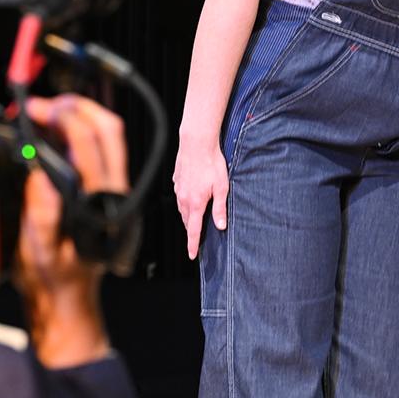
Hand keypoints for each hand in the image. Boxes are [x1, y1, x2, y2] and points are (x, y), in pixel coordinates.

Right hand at [15, 94, 126, 367]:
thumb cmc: (53, 277)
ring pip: (108, 136)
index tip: (32, 111)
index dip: (61, 119)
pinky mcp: (105, 189)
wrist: (67, 298)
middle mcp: (114, 192)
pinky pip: (99, 149)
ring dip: (79, 114)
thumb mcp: (39, 250)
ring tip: (45, 112)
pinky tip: (53, 133)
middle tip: (41, 103)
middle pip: (108, 129)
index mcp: (100, 203)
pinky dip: (77, 132)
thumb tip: (40, 175)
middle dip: (75, 106)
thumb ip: (42, 215)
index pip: (88, 145)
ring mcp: (113, 188)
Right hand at [172, 134, 228, 260]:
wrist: (197, 143)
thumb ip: (220, 209)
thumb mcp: (222, 187)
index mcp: (196, 203)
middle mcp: (184, 198)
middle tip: (197, 238)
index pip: (193, 230)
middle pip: (187, 221)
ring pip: (182, 209)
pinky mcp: (177, 180)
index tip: (192, 255)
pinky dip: (185, 202)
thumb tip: (220, 226)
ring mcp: (178, 189)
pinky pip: (180, 196)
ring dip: (188, 216)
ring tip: (195, 220)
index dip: (193, 244)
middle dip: (191, 230)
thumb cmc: (211, 162)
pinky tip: (191, 197)